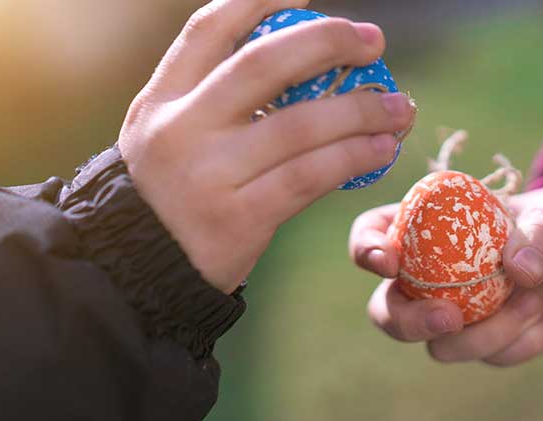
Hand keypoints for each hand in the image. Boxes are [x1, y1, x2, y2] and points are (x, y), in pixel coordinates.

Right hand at [119, 0, 414, 292]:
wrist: (142, 271)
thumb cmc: (171, 194)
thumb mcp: (169, 135)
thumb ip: (211, 97)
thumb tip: (296, 57)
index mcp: (161, 100)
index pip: (208, 30)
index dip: (257, 0)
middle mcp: (181, 129)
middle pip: (262, 65)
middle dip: (325, 42)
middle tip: (372, 41)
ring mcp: (209, 175)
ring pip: (299, 126)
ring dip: (361, 112)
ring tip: (399, 107)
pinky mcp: (239, 218)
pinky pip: (309, 177)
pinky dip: (353, 158)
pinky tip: (381, 149)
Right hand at [349, 185, 542, 365]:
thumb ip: (540, 236)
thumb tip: (518, 271)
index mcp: (429, 227)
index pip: (372, 234)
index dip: (366, 250)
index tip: (388, 263)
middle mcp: (431, 276)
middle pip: (387, 311)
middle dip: (409, 322)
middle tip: (449, 318)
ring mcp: (457, 314)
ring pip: (441, 347)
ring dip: (487, 333)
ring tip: (536, 302)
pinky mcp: (489, 344)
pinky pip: (493, 357)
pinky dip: (526, 341)